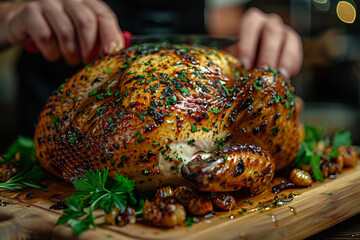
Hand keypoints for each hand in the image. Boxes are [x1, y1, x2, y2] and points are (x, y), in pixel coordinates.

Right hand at [4, 0, 123, 64]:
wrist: (25, 23)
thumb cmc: (60, 29)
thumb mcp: (83, 31)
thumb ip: (101, 37)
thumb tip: (118, 51)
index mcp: (86, 2)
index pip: (103, 14)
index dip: (110, 34)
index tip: (113, 52)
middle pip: (86, 22)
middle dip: (89, 48)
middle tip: (88, 61)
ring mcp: (48, 3)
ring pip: (66, 33)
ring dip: (71, 54)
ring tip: (71, 59)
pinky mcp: (30, 13)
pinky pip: (46, 38)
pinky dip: (52, 52)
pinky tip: (53, 53)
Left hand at [237, 8, 302, 77]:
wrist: (254, 63)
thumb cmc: (242, 58)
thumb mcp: (235, 57)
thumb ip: (235, 60)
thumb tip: (236, 70)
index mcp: (252, 21)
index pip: (250, 25)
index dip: (247, 45)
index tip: (244, 64)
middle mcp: (270, 23)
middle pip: (272, 32)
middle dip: (267, 54)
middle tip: (262, 71)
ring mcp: (285, 33)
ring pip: (289, 41)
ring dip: (284, 61)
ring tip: (278, 77)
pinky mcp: (295, 46)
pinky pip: (297, 53)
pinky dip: (292, 66)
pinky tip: (285, 77)